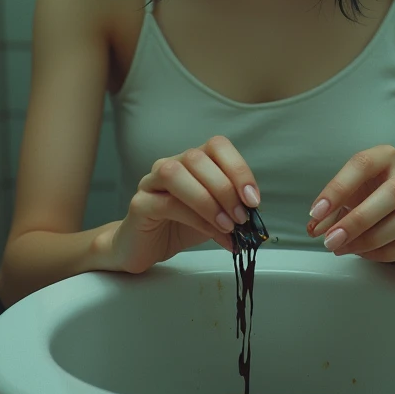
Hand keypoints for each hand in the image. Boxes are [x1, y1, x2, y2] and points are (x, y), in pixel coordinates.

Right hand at [106, 135, 260, 273]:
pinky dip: (195, 218)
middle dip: (225, 188)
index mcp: (192, 160)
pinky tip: (211, 233)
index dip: (238, 169)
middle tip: (241, 218)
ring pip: (176, 174)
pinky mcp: (139, 204)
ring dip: (207, 200)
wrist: (146, 247)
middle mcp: (170, 164)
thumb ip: (232, 208)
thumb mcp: (214, 214)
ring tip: (226, 225)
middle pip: (197, 158)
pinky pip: (166, 203)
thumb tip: (255, 214)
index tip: (253, 199)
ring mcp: (151, 181)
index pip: (217, 146)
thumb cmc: (180, 226)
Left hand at [306, 145, 394, 271]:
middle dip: (356, 219)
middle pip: (390, 192)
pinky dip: (387, 252)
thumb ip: (329, 215)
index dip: (338, 187)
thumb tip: (315, 227)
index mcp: (387, 159)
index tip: (317, 211)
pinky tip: (369, 256)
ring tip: (346, 249)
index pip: (363, 163)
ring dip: (369, 239)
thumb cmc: (375, 213)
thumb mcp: (349, 205)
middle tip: (332, 239)